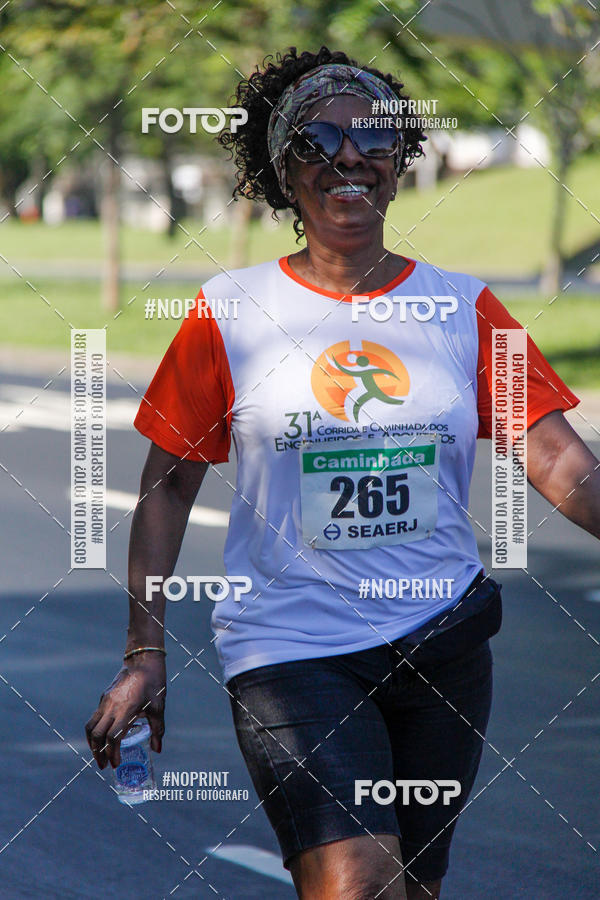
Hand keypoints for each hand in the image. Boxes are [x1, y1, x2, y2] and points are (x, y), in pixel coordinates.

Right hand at [84, 654, 165, 768]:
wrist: (143, 660)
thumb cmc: (154, 683)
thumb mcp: (159, 707)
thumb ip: (158, 729)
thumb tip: (157, 749)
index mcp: (126, 709)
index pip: (113, 737)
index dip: (112, 753)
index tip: (115, 764)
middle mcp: (111, 706)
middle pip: (97, 735)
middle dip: (98, 753)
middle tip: (104, 765)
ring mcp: (105, 701)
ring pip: (91, 726)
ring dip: (92, 743)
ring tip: (99, 755)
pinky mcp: (104, 697)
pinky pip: (94, 717)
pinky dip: (95, 731)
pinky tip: (103, 736)